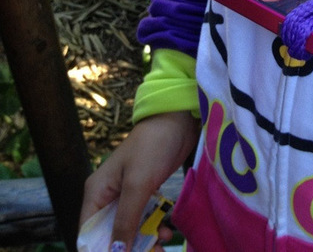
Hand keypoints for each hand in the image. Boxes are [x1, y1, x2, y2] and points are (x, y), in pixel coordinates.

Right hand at [79, 110, 199, 250]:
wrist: (178, 120)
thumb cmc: (153, 146)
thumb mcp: (137, 185)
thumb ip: (126, 220)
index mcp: (96, 193)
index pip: (88, 235)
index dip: (101, 251)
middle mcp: (107, 197)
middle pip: (109, 236)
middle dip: (127, 249)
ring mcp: (126, 195)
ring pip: (129, 230)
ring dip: (144, 242)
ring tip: (163, 244)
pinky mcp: (144, 193)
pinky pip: (143, 219)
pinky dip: (153, 228)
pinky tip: (166, 232)